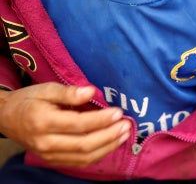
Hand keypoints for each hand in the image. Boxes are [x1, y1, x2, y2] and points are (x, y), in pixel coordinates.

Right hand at [0, 82, 130, 166]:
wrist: (6, 119)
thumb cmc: (28, 101)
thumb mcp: (45, 89)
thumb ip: (69, 92)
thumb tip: (91, 92)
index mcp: (42, 122)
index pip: (78, 124)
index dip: (101, 120)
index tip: (118, 112)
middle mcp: (46, 143)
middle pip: (84, 144)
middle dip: (109, 136)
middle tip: (126, 126)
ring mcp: (50, 155)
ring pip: (84, 157)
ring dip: (108, 147)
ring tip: (124, 135)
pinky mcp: (54, 161)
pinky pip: (80, 162)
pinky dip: (99, 154)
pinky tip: (111, 144)